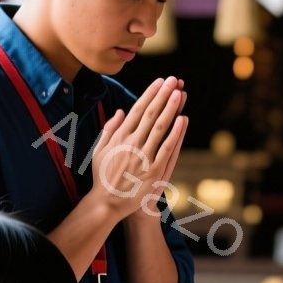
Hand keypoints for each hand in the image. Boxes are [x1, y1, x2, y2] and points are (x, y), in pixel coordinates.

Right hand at [90, 77, 187, 218]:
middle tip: (173, 80)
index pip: (137, 110)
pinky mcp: (155, 171)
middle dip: (163, 95)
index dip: (150, 94)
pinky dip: (176, 133)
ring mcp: (144, 157)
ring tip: (180, 93)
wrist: (108, 203)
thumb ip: (110, 130)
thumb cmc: (103, 176)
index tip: (160, 82)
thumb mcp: (99, 150)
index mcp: (119, 137)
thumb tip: (121, 111)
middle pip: (151, 114)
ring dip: (171, 109)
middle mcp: (132, 144)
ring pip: (161, 128)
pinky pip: (168, 148)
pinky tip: (183, 119)